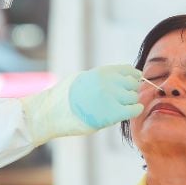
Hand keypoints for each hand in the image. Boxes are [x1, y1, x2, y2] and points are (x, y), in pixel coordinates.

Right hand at [20, 64, 142, 145]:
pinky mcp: (111, 113)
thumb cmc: (62, 98)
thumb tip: (115, 78)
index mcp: (99, 72)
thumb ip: (97, 78)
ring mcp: (109, 97)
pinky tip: (134, 110)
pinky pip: (132, 109)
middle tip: (126, 97)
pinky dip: (136, 109)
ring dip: (131, 101)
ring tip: (124, 106)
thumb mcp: (80, 79)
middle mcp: (106, 82)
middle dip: (131, 90)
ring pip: (133, 97)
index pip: (127, 70)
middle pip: (132, 83)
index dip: (132, 76)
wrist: (49, 114)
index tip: (132, 82)